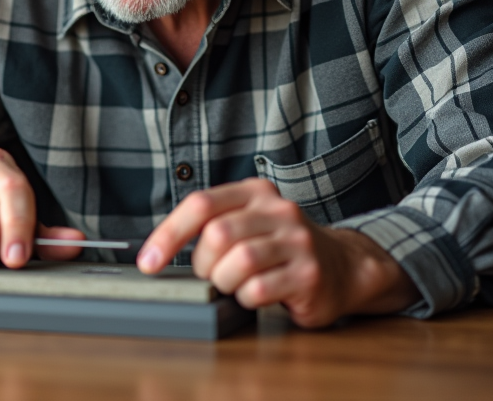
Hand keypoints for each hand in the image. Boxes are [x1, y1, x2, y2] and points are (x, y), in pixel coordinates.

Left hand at [136, 178, 419, 327]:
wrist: (343, 266)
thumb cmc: (282, 248)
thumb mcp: (249, 222)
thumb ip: (212, 224)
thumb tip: (157, 250)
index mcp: (256, 193)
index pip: (201, 204)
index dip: (168, 234)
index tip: (149, 261)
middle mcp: (279, 211)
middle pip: (217, 235)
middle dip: (205, 264)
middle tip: (214, 274)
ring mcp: (297, 242)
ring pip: (238, 262)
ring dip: (226, 282)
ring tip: (237, 284)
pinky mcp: (309, 274)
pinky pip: (258, 290)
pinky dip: (246, 299)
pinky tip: (258, 295)